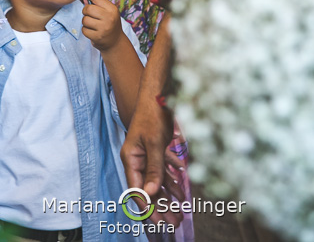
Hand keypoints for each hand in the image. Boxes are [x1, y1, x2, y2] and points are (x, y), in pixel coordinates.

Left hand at [78, 0, 121, 51]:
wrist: (116, 42)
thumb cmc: (109, 23)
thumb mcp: (107, 12)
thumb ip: (96, 4)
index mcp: (112, 9)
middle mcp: (109, 18)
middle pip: (88, 9)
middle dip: (85, 11)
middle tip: (90, 15)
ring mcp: (104, 28)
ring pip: (84, 20)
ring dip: (86, 22)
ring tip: (93, 25)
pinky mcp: (97, 37)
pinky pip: (84, 30)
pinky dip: (86, 30)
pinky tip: (93, 32)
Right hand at [122, 94, 183, 224]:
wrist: (158, 93)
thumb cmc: (153, 115)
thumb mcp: (154, 143)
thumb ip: (154, 168)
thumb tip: (151, 193)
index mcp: (131, 159)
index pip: (137, 189)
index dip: (147, 206)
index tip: (159, 221)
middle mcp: (137, 159)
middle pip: (148, 188)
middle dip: (161, 206)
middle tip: (174, 222)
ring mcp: (147, 154)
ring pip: (157, 180)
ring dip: (169, 194)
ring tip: (181, 209)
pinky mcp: (156, 148)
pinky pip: (164, 168)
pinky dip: (172, 176)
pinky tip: (182, 184)